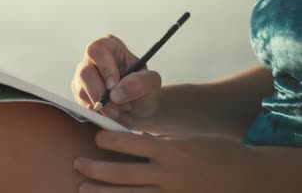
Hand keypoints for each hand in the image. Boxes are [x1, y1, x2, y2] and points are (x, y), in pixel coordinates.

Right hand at [71, 35, 161, 127]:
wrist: (140, 109)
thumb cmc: (144, 90)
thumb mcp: (151, 83)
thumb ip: (139, 82)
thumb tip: (116, 92)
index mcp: (110, 47)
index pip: (97, 50)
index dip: (104, 68)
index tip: (114, 86)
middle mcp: (92, 59)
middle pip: (84, 72)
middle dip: (102, 94)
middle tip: (120, 105)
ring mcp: (83, 76)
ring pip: (81, 91)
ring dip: (103, 106)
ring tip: (121, 109)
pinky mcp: (79, 93)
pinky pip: (82, 105)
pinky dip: (99, 113)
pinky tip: (112, 113)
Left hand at [73, 131, 264, 192]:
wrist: (250, 177)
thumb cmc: (217, 153)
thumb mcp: (187, 141)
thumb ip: (159, 144)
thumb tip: (133, 141)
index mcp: (170, 151)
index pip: (130, 142)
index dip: (108, 140)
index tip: (95, 137)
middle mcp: (167, 174)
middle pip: (121, 173)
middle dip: (94, 169)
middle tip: (76, 163)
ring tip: (82, 189)